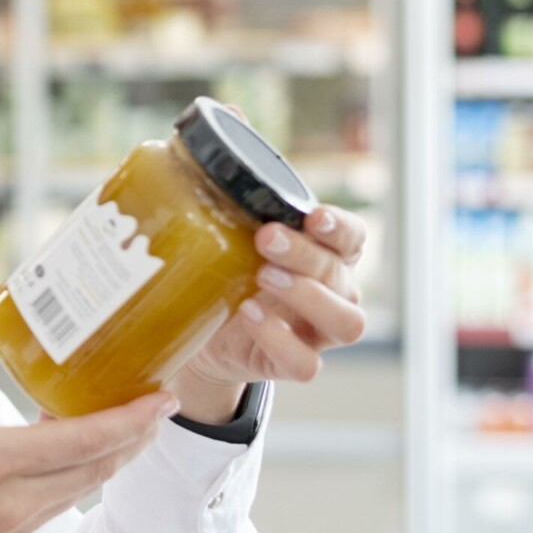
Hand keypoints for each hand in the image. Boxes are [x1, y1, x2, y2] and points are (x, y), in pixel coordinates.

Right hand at [0, 296, 180, 532]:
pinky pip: (63, 500)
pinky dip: (83, 469)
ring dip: (114, 453)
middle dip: (136, 434)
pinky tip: (75, 445)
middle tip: (157, 399)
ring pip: (86, 487)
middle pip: (100, 468)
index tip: (161, 397)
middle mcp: (15, 502)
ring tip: (128, 416)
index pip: (84, 442)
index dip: (131, 420)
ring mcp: (16, 524)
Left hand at [170, 205, 368, 421]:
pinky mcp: (295, 365)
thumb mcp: (229, 239)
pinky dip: (280, 340)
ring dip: (307, 296)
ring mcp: (319, 333)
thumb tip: (179, 167)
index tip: (314, 216)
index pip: (353, 237)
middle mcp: (334, 293)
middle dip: (305, 254)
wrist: (205, 334)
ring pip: (346, 322)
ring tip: (262, 277)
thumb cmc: (227, 273)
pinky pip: (307, 363)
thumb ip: (226, 210)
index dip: (341, 227)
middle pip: (341, 274)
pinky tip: (250, 314)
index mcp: (326, 255)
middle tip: (266, 239)